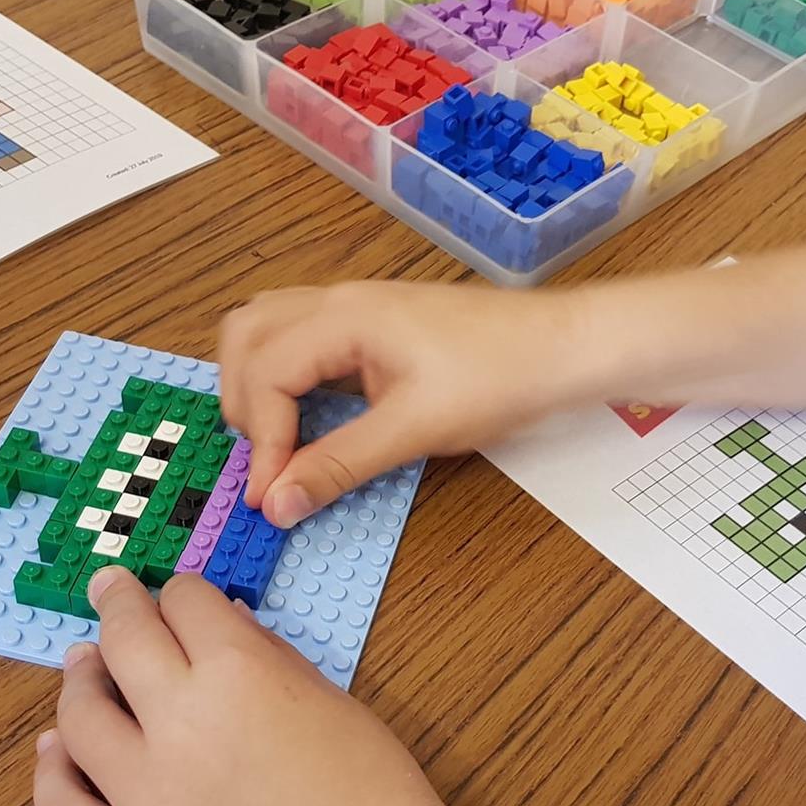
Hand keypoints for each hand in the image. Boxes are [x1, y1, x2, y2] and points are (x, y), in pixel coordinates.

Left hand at [32, 566, 470, 805]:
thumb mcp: (337, 706)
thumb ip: (274, 660)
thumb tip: (228, 626)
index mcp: (240, 675)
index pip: (185, 602)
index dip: (183, 595)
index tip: (179, 599)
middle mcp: (180, 725)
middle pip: (123, 640)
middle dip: (116, 605)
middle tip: (111, 592)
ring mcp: (143, 800)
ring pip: (78, 718)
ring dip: (80, 682)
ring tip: (85, 672)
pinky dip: (52, 772)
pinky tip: (56, 753)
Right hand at [219, 281, 598, 527]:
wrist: (565, 348)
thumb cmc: (501, 377)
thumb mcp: (415, 430)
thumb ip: (339, 465)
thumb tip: (277, 504)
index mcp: (343, 317)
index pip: (264, 374)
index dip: (260, 442)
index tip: (272, 497)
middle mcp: (338, 301)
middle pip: (245, 335)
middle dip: (241, 402)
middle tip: (268, 462)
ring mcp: (355, 307)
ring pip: (267, 327)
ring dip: (255, 381)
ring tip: (277, 438)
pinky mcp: (373, 322)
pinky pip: (301, 335)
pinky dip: (284, 374)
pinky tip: (309, 415)